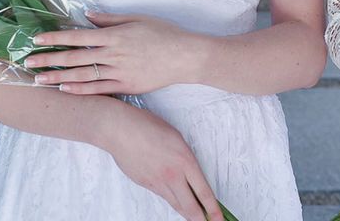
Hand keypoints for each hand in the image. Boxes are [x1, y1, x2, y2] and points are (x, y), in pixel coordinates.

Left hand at [27, 11, 203, 94]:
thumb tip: (87, 15)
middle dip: (49, 59)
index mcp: (115, 35)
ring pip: (82, 75)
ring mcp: (119, 72)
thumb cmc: (164, 34)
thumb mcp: (137, 19)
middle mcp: (114, 54)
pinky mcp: (126, 86)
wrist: (185, 57)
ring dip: (58, 77)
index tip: (37, 39)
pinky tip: (64, 89)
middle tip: (28, 61)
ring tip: (39, 79)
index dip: (56, 38)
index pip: (78, 36)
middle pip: (75, 57)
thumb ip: (110, 19)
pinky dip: (80, 89)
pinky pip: (99, 89)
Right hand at [100, 103, 223, 220]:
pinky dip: (171, 199)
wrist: (121, 130)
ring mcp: (158, 182)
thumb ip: (185, 159)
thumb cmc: (148, 127)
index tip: (219, 218)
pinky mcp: (146, 184)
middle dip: (201, 219)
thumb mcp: (177, 139)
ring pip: (176, 204)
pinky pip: (163, 195)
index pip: (203, 192)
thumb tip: (190, 174)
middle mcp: (173, 175)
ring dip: (187, 212)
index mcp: (185, 160)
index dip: (213, 209)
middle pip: (190, 207)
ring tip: (196, 217)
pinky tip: (176, 200)